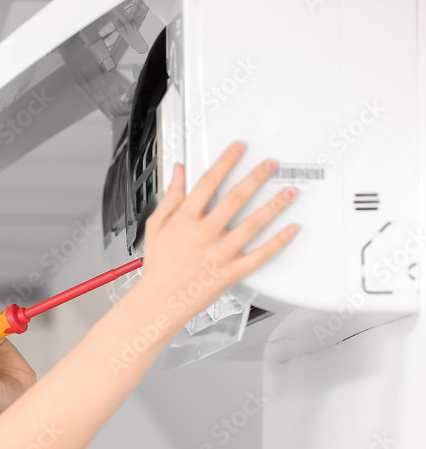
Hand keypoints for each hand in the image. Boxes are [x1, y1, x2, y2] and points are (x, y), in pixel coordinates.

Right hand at [138, 141, 298, 319]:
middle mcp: (204, 234)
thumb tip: (179, 172)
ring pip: (253, 224)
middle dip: (255, 177)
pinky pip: (261, 255)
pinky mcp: (231, 272)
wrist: (161, 299)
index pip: (208, 183)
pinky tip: (291, 229)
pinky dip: (279, 241)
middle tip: (270, 165)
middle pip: (235, 199)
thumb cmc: (159, 265)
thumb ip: (170, 196)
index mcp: (184, 220)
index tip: (238, 149)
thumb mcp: (156, 225)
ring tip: (288, 192)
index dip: (225, 162)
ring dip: (274, 205)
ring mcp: (219, 253)